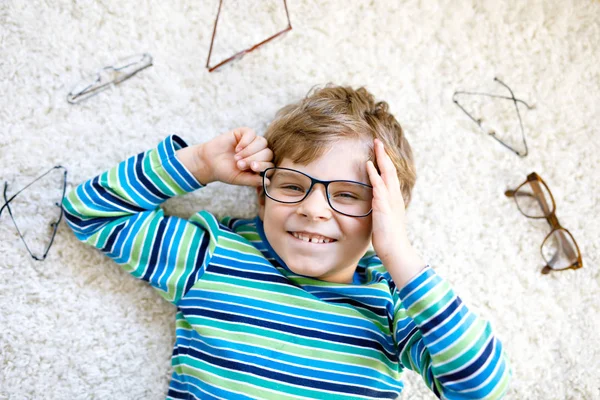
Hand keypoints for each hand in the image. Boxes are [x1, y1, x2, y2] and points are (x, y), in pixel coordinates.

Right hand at [178, 127, 273, 186]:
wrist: (209, 162)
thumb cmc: (225, 172)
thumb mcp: (239, 179)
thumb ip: (253, 180)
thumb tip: (268, 182)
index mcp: (260, 165)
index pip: (270, 165)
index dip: (263, 166)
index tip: (252, 168)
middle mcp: (259, 153)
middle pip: (267, 153)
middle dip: (253, 159)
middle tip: (239, 164)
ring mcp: (253, 142)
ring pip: (262, 142)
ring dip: (249, 151)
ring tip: (237, 158)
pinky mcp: (245, 133)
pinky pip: (252, 134)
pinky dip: (245, 141)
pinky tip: (236, 148)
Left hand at [366, 139, 423, 285]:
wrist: (396, 250)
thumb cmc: (388, 237)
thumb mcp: (384, 219)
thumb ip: (380, 209)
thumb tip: (375, 205)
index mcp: (394, 198)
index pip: (390, 175)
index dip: (384, 162)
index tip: (379, 151)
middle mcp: (394, 196)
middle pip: (390, 169)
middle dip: (383, 154)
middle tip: (378, 140)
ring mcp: (390, 200)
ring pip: (386, 173)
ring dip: (381, 158)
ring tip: (376, 145)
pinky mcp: (384, 206)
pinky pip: (378, 186)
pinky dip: (374, 174)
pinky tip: (369, 165)